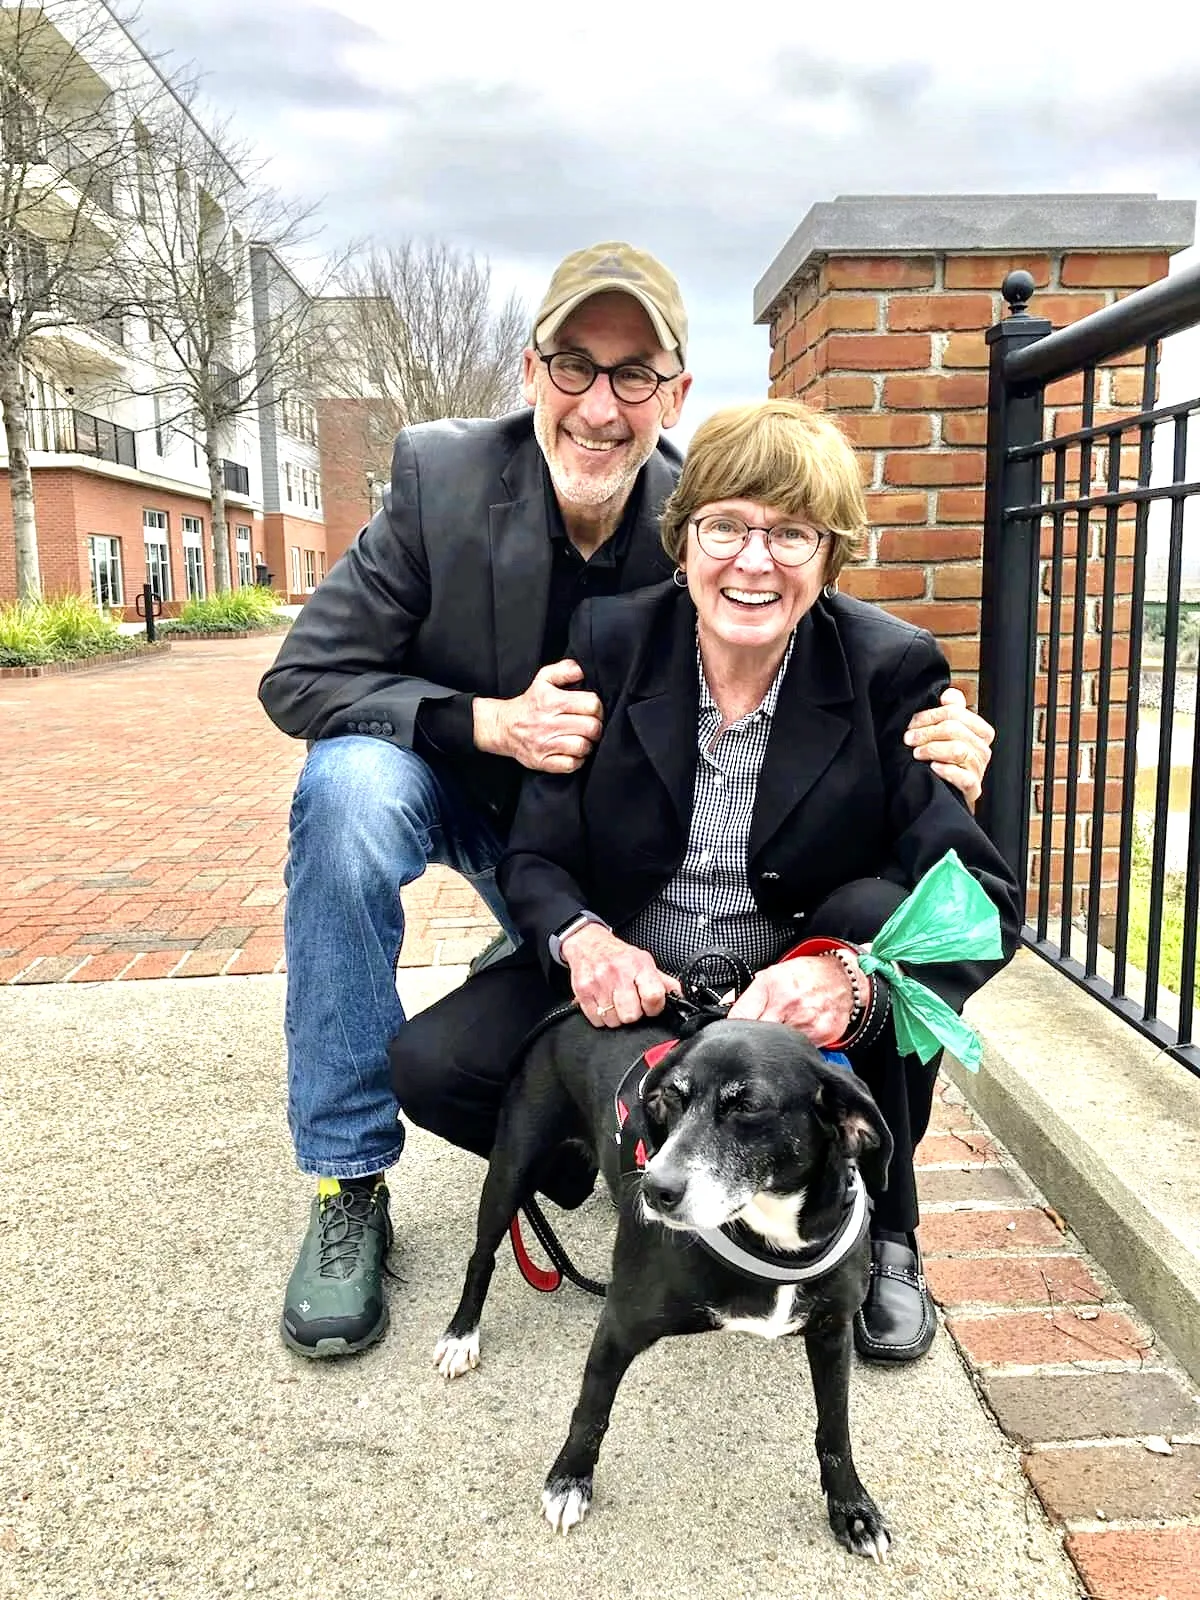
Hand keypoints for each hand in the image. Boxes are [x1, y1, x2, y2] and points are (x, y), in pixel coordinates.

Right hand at [473, 660, 602, 772]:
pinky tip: (572, 752)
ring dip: (587, 744)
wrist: (503, 727)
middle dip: (595, 727)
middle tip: (589, 726)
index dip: (597, 707)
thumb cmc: (529, 703)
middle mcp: (548, 723)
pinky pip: (572, 765)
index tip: (592, 710)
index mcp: (551, 701)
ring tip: (581, 738)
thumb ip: (565, 670)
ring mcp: (544, 744)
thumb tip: (582, 672)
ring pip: (583, 746)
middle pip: (591, 728)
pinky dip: (577, 759)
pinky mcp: (542, 761)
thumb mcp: (543, 679)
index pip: (591, 705)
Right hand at [562, 924, 679, 1027]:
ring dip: (616, 1017)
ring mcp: (599, 983)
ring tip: (615, 1002)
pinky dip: (601, 1017)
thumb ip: (663, 981)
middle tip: (630, 1004)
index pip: (654, 996)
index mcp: (639, 965)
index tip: (650, 1006)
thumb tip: (682, 997)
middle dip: (633, 1014)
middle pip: (631, 1015)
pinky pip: (596, 1020)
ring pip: (613, 1021)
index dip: (654, 1007)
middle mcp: (618, 973)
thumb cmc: (618, 955)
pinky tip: (603, 1003)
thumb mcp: (644, 962)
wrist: (587, 943)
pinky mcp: (583, 992)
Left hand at [727, 955, 858, 1046]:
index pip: (741, 1017)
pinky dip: (795, 1047)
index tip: (734, 1031)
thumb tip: (726, 1015)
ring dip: (775, 1044)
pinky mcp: (822, 1036)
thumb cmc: (805, 975)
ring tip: (783, 1029)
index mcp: (773, 987)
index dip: (734, 1027)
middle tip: (757, 1034)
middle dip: (754, 1037)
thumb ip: (748, 997)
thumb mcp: (771, 975)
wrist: (843, 978)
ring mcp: (807, 1023)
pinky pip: (801, 1050)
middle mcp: (790, 1005)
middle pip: (758, 1035)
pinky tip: (798, 1035)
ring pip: (778, 1047)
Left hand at [904, 686, 994, 805]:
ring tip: (917, 753)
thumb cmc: (942, 760)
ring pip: (959, 750)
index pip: (956, 712)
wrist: (940, 793)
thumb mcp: (944, 733)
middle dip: (927, 732)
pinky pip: (965, 778)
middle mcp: (982, 749)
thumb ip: (950, 710)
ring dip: (933, 749)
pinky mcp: (973, 789)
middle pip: (955, 730)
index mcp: (979, 731)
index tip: (912, 723)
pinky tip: (933, 767)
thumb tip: (949, 695)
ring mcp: (979, 770)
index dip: (930, 715)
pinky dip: (947, 770)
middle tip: (909, 739)